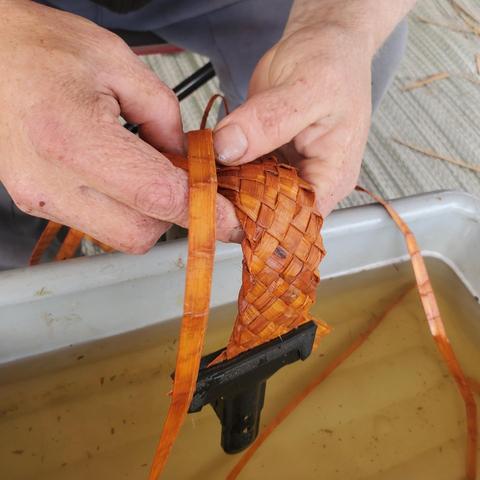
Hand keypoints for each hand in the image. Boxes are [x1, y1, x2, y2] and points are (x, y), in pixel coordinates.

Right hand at [0, 1, 239, 251]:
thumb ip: (165, 116)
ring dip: (148, 213)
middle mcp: (52, 182)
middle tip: (183, 181)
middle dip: (173, 213)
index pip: (157, 196)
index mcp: (74, 138)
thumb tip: (187, 158)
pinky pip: (98, 224)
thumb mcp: (116, 62)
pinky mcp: (37, 202)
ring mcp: (40, 198)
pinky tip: (120, 176)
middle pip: (142, 232)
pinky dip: (122, 209)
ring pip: (121, 236)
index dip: (204, 211)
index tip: (229, 220)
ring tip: (146, 170)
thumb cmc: (38, 48)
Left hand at [214, 24, 372, 216]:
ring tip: (200, 179)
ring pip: (251, 196)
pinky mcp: (266, 158)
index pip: (295, 220)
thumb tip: (228, 148)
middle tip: (203, 193)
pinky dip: (223, 169)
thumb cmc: (332, 62)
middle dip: (236, 207)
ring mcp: (285, 171)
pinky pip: (241, 173)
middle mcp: (309, 181)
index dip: (260, 222)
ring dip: (225, 189)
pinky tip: (205, 163)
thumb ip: (268, 121)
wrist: (322, 41)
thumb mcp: (306, 88)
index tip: (225, 211)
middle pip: (270, 213)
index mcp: (332, 177)